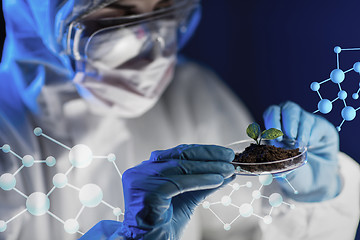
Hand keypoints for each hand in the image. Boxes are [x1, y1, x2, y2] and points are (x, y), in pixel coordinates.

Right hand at [81, 144, 234, 239]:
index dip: (203, 151)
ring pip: (181, 167)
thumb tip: (226, 172)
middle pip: (180, 155)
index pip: (179, 153)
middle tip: (229, 157)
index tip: (224, 153)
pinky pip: (180, 182)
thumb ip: (203, 184)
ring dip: (209, 167)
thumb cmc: (164, 223)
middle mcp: (142, 170)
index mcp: (149, 168)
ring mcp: (142, 179)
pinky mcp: (147, 191)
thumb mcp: (188, 198)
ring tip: (228, 169)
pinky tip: (217, 180)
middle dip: (209, 155)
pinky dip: (202, 180)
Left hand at [263, 101, 340, 201]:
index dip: (272, 120)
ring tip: (300, 145)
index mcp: (276, 127)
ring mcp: (307, 123)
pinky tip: (311, 145)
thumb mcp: (284, 170)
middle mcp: (291, 121)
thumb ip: (278, 165)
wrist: (317, 182)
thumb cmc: (295, 172)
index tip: (275, 136)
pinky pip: (317, 124)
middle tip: (289, 136)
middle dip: (288, 121)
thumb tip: (271, 164)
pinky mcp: (322, 127)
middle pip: (288, 107)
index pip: (272, 113)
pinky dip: (312, 135)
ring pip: (302, 115)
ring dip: (300, 130)